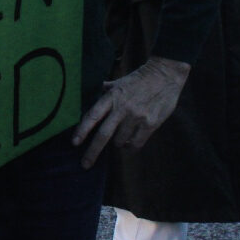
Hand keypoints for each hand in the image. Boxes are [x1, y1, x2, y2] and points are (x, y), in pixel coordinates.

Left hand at [72, 56, 191, 168]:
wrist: (165, 74)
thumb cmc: (141, 78)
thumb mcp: (121, 81)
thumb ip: (109, 88)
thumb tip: (101, 88)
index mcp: (112, 96)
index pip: (92, 115)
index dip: (82, 130)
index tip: (74, 143)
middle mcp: (122, 107)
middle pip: (103, 134)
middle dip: (92, 151)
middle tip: (85, 164)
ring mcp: (136, 116)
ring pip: (119, 141)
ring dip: (117, 144)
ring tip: (119, 139)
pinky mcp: (150, 123)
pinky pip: (136, 143)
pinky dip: (130, 147)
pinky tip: (128, 145)